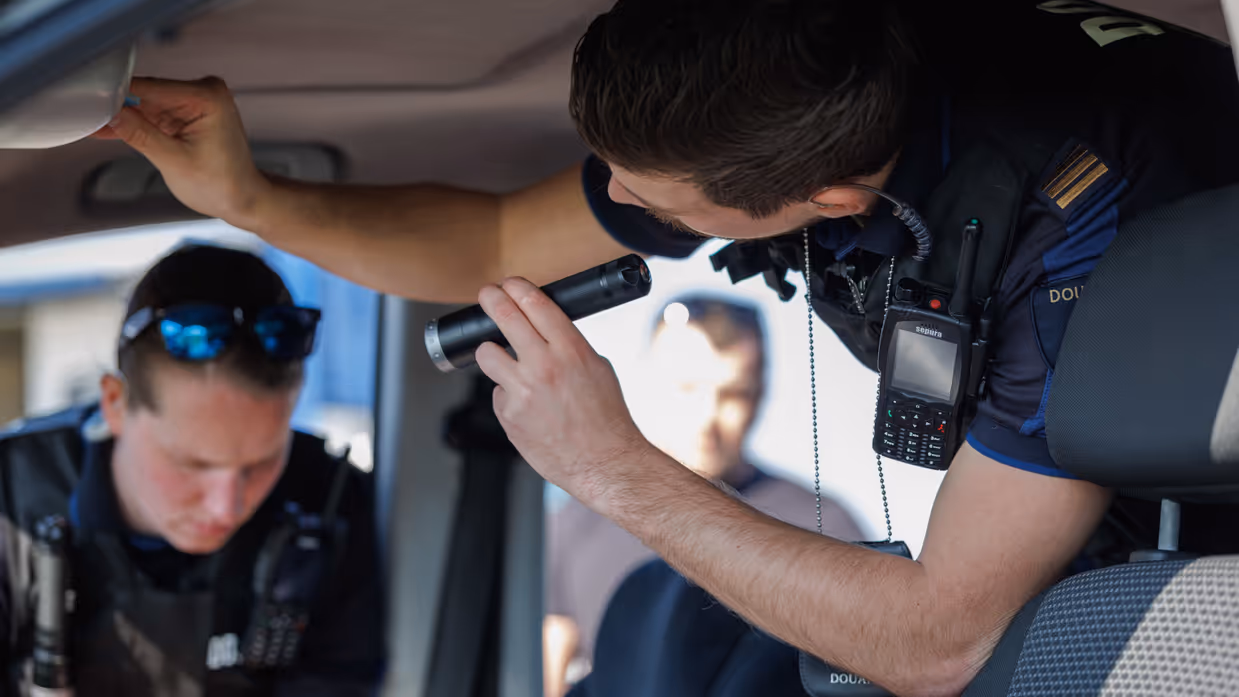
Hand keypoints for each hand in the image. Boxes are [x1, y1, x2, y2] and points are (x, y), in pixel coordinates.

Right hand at [93, 77, 269, 224]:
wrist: (243, 199)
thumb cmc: (221, 185)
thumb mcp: (174, 161)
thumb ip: (140, 134)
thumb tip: (108, 113)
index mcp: (207, 96)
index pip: (149, 87)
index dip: (115, 95)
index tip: (86, 101)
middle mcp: (203, 91)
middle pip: (145, 92)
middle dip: (115, 105)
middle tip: (82, 115)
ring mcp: (195, 100)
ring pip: (145, 103)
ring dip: (120, 115)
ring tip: (89, 124)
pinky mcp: (186, 113)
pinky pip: (152, 113)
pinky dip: (133, 123)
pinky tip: (106, 129)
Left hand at [474, 278, 652, 500]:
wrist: (604, 462)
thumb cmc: (607, 419)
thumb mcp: (597, 369)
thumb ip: (569, 347)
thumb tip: (546, 332)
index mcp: (571, 350)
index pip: (536, 304)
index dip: (517, 287)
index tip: (509, 283)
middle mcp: (544, 366)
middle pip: (505, 317)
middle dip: (492, 298)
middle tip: (487, 294)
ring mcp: (523, 391)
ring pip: (487, 353)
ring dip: (492, 352)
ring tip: (502, 358)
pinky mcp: (509, 415)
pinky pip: (497, 393)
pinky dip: (508, 396)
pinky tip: (528, 408)